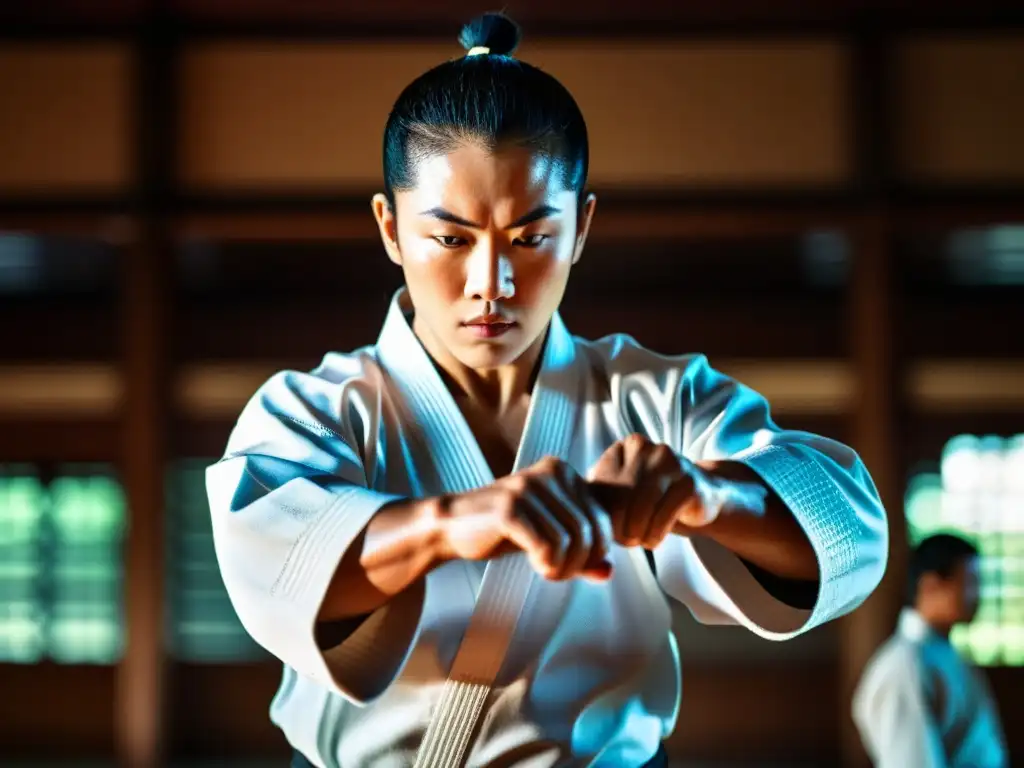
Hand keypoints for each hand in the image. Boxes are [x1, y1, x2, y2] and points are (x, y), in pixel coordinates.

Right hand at [432, 456, 614, 581]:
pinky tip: (535, 565)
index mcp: (564, 472)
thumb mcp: (549, 535)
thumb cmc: (506, 529)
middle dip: (579, 562)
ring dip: (562, 566)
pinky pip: (547, 545)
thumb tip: (608, 572)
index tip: (573, 564)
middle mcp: (549, 472)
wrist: (454, 524)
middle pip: (588, 531)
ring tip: (546, 570)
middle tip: (558, 572)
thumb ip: (580, 551)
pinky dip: (547, 564)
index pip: (602, 519)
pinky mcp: (509, 508)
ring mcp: (528, 488)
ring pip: (570, 540)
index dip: (594, 551)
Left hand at [587, 434, 719, 549]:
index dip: (601, 515)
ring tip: (639, 541)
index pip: (602, 486)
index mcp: (623, 447)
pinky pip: (665, 515)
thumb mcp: (619, 493)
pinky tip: (653, 540)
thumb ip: (597, 499)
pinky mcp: (689, 481)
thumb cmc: (649, 498)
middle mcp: (645, 448)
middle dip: (619, 527)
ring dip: (637, 533)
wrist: (696, 496)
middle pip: (621, 497)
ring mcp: (669, 461)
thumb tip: (577, 520)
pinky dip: (655, 534)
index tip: (607, 532)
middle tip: (624, 542)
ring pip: (642, 507)